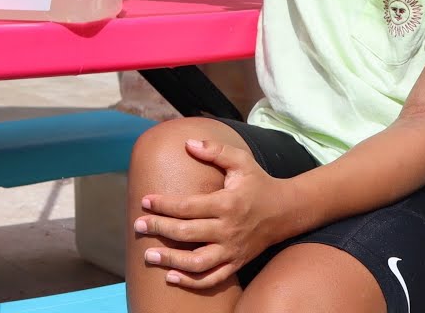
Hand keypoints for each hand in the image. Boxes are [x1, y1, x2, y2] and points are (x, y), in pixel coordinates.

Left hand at [133, 138, 295, 289]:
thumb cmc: (258, 183)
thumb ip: (215, 150)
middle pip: (187, 233)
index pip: (188, 206)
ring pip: (198, 262)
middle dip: (159, 229)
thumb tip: (187, 143)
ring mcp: (233, 250)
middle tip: (137, 226)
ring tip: (148, 256)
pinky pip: (212, 278)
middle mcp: (228, 229)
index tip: (144, 201)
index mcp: (227, 203)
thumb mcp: (241, 161)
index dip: (164, 205)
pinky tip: (172, 277)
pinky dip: (192, 281)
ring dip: (171, 261)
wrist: (286, 211)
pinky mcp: (236, 263)